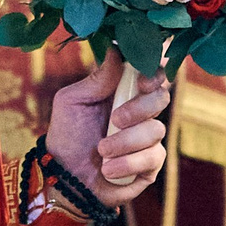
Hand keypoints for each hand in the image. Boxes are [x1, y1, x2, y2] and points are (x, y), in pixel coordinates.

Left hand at [44, 56, 170, 209]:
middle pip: (162, 97)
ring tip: (101, 150)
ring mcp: (148, 140)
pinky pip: (153, 157)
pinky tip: (108, 169)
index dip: (153, 73)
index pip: (152, 74)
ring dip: (125, 141)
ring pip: (156, 130)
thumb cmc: (67, 134)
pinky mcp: (150, 166)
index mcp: (124, 92)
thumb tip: (116, 49)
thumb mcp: (73, 101)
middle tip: (115, 119)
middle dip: (139, 108)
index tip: (141, 81)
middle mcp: (141, 113)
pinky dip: (128, 163)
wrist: (63, 176)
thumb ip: (98, 78)